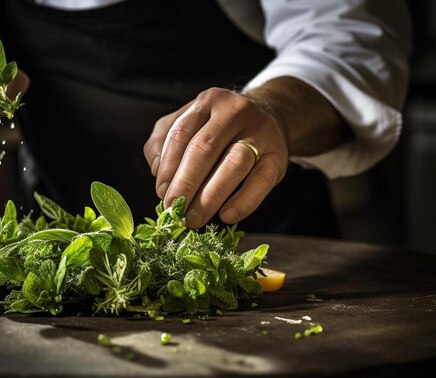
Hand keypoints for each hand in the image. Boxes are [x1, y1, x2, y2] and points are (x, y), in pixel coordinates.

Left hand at [143, 87, 288, 228]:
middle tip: (174, 209)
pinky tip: (226, 215)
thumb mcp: (188, 122)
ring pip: (234, 164)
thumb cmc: (219, 127)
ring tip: (194, 218)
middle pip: (205, 148)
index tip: (161, 193)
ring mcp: (260, 132)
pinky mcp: (278, 155)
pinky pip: (261, 181)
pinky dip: (243, 201)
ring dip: (210, 196)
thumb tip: (157, 172)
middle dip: (186, 183)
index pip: (182, 134)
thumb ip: (163, 142)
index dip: (168, 166)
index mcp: (207, 102)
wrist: (270, 117)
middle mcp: (235, 111)